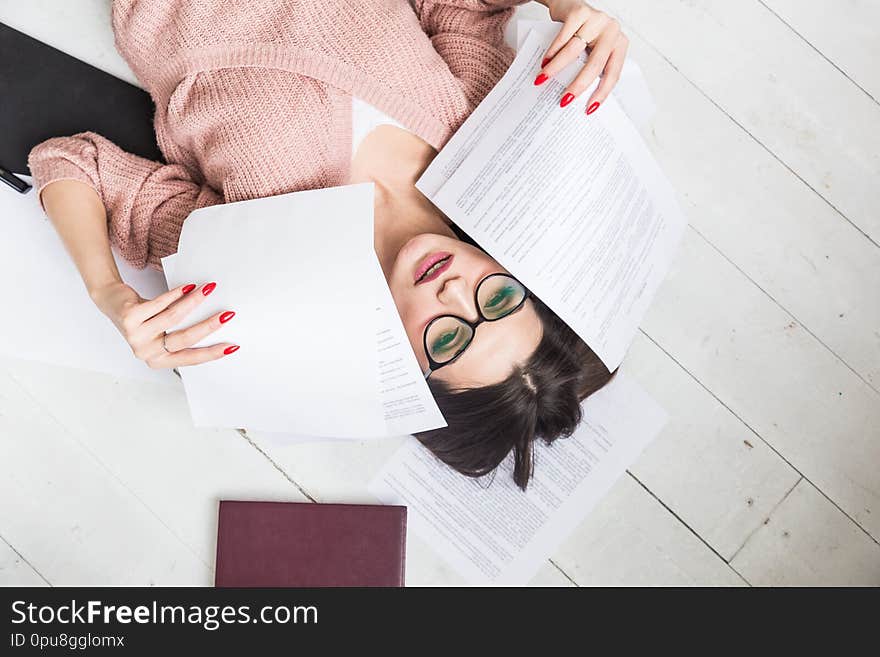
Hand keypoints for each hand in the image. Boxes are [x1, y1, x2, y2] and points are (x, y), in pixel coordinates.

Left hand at [90, 280, 239, 368]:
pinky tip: (188, 287)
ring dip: (194, 302)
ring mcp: (136, 335)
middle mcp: (145, 352)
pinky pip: (159, 304)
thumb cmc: (142, 319)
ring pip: (173, 318)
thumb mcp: (162, 334)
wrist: (111, 303)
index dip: (212, 353)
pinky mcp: (129, 317)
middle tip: (226, 315)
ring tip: (208, 290)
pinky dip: (176, 294)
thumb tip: (215, 327)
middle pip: (184, 339)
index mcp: (158, 360)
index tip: (231, 346)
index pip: (190, 358)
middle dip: (209, 326)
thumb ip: (181, 337)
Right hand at [535, 1, 628, 113]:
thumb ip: (591, 66)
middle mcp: (612, 31)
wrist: (567, 3)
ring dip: (556, 68)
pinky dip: (552, 52)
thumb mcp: (591, 49)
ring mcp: (597, 20)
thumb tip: (577, 97)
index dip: (601, 93)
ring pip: (574, 50)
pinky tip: (544, 63)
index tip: (588, 109)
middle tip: (564, 100)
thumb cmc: (581, 31)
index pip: (612, 73)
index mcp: (619, 44)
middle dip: (578, 85)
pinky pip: (563, 37)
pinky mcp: (580, 12)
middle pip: (595, 64)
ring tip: (543, 79)